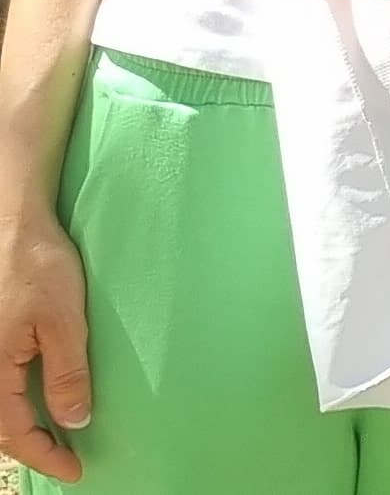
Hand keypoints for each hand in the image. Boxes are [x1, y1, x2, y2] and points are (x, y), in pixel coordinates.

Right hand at [0, 202, 89, 480]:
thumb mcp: (64, 321)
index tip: (75, 470)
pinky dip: (15, 405)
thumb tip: (74, 421)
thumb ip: (66, 373)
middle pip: (0, 427)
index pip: (15, 432)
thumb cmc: (37, 267)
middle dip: (32, 448)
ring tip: (55, 440)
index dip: (45, 455)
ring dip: (21, 429)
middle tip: (67, 461)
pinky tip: (38, 404)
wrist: (13, 225)